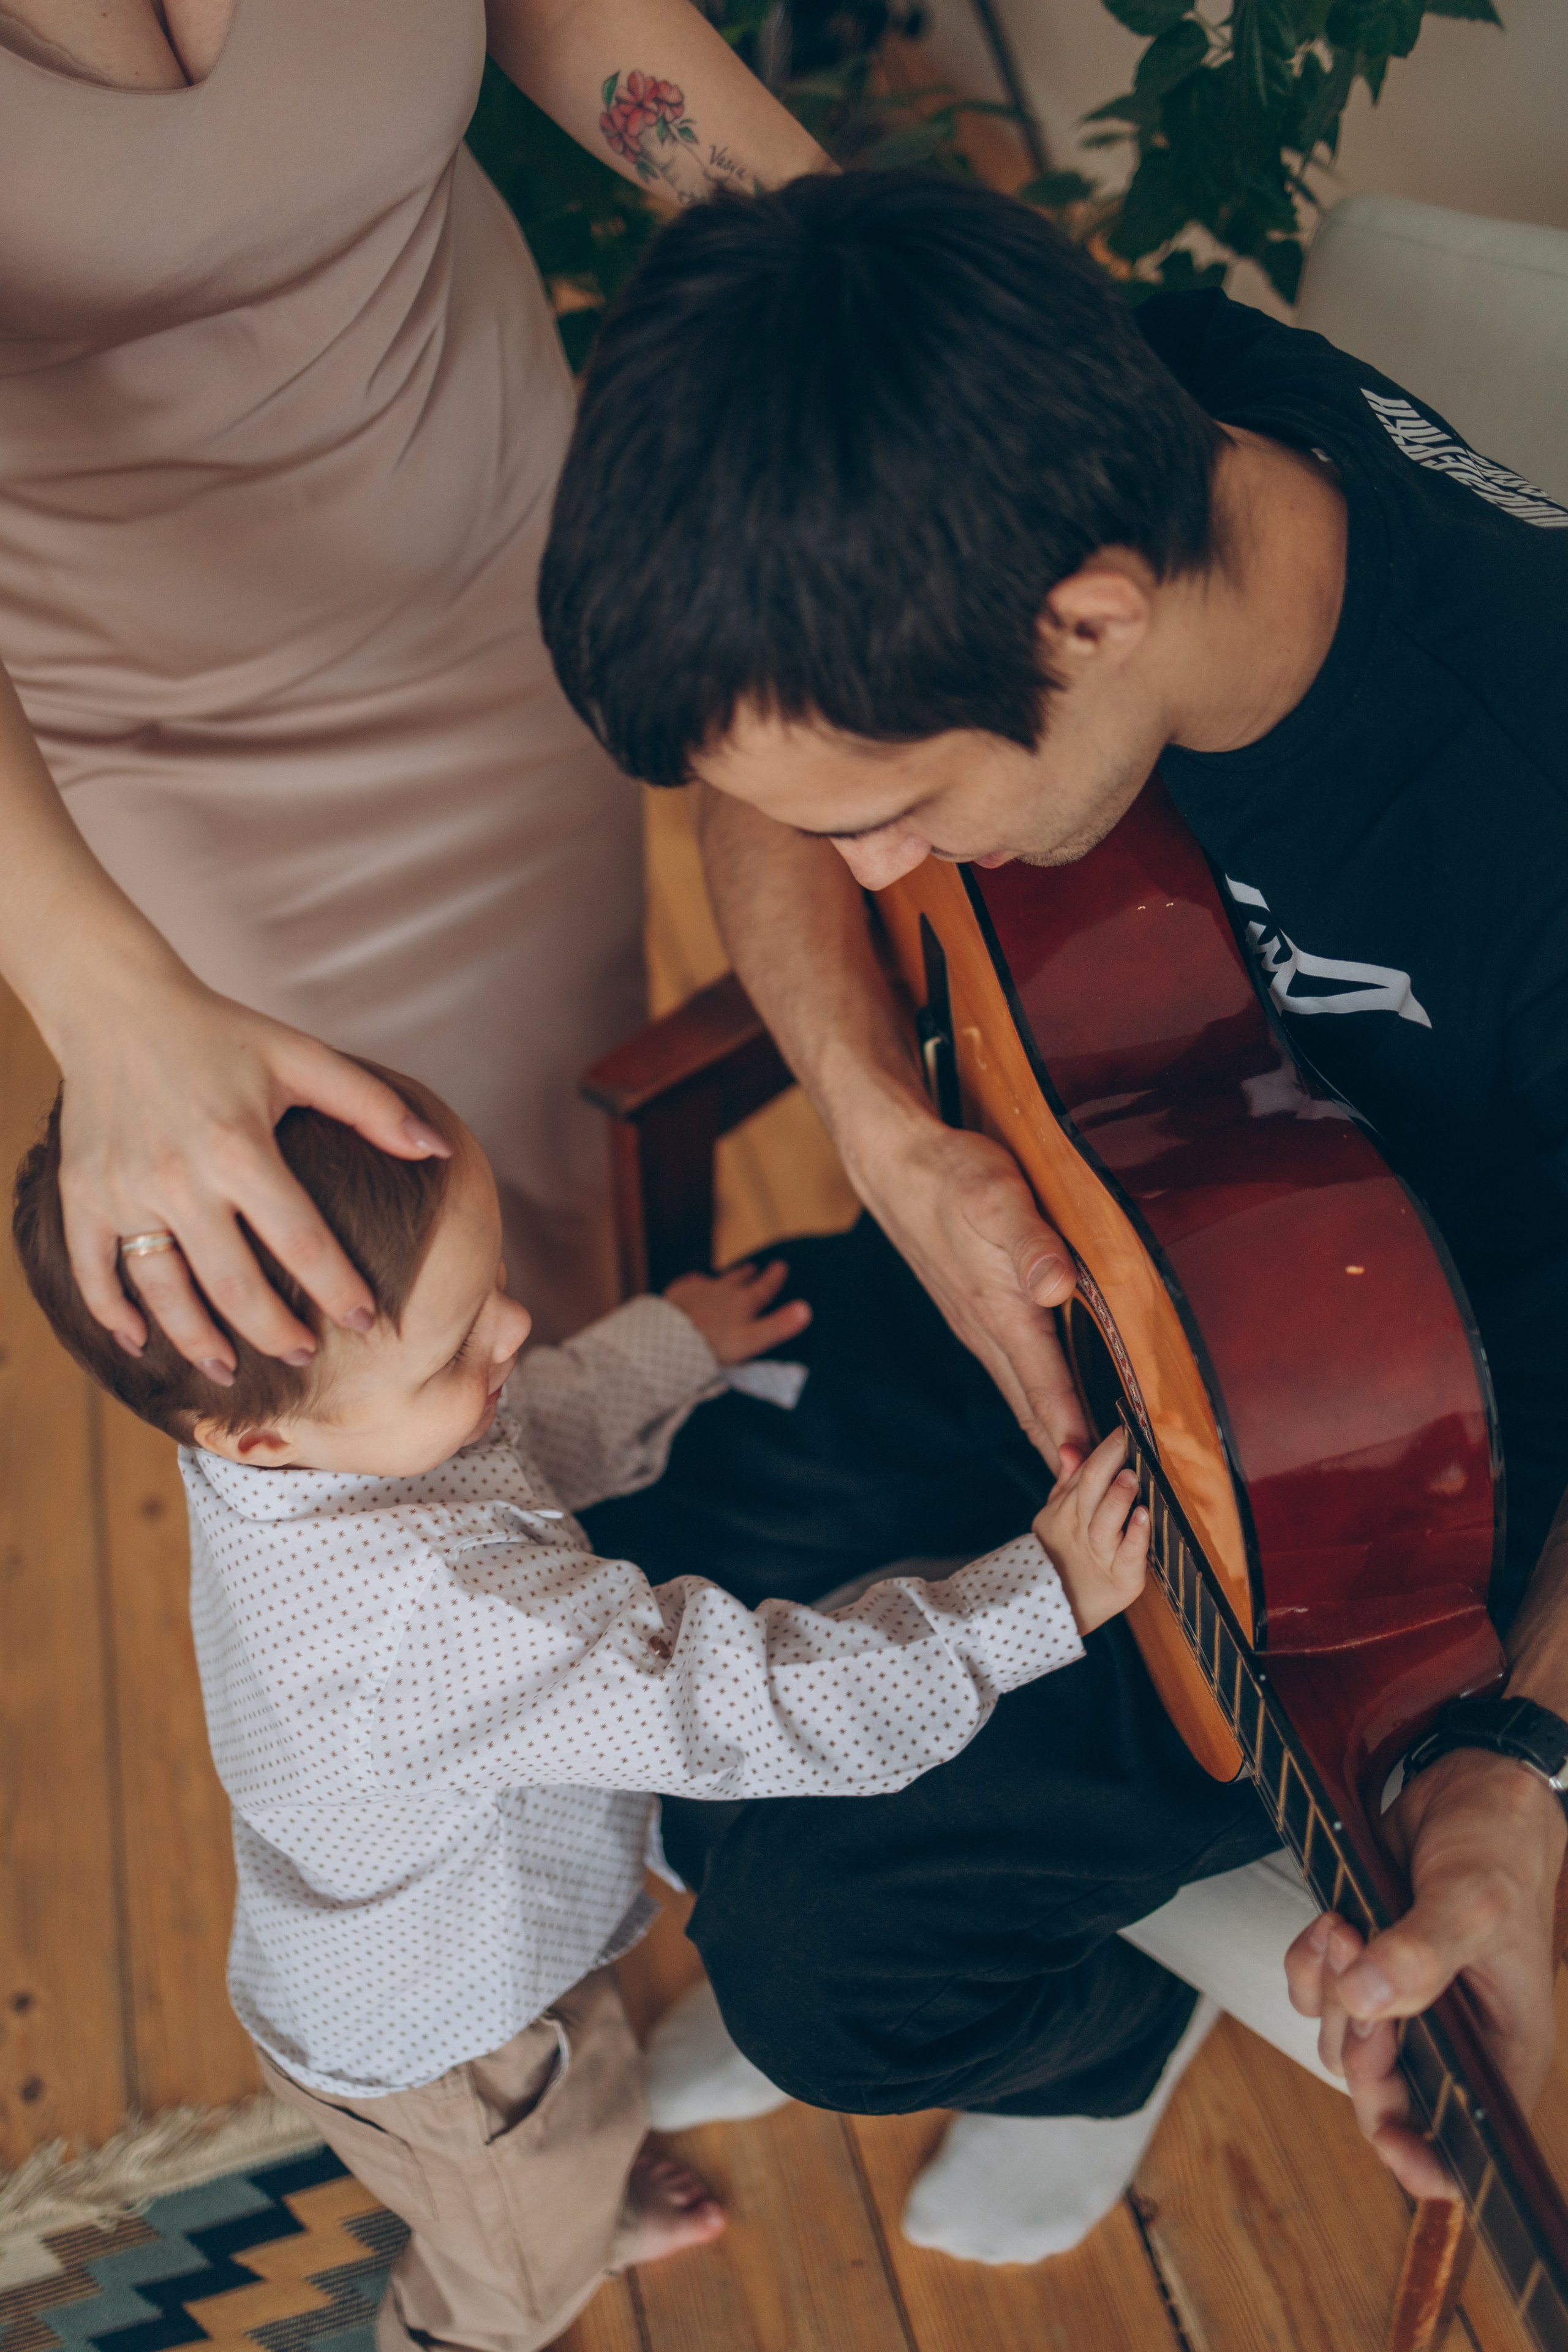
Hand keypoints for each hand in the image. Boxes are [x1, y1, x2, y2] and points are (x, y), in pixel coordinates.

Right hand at [55, 972, 449, 1380]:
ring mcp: (124, 1190)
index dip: (337, 1288)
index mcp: (239, 1145)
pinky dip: (112, 1314)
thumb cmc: (221, 1033)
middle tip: (303, 1356)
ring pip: (163, 1291)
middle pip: (233, 1284)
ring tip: (228, 1370)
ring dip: (197, 1340)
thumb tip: (439, 1150)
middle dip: (274, 1331)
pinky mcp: (81, 1194)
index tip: (367, 1320)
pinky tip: (140, 1343)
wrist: (117, 1005)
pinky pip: (93, 1270)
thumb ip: (372, 1106)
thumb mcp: (301, 1057)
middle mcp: (178, 1176)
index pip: (301, 1240)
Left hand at [665, 1259, 811, 1364]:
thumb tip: (807, 1309)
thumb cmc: (716, 1345)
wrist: (670, 1339)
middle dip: (749, 1273)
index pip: (764, 1286)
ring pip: (718, 1278)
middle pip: (740, 1278)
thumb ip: (780, 1325)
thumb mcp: (753, 1340)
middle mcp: (724, 1290)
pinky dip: (696, 1281)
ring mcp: (700, 1290)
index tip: (781, 1264)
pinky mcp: (679, 1294)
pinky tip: (694, 1281)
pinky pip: (690, 1283)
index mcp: (745, 1302)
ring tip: (732, 1273)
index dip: (774, 1276)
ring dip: (727, 1276)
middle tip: (755, 1267)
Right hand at [856, 1109, 1089, 1471]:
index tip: (1097, 1481)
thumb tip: (1056, 1285)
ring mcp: (977, 1325)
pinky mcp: (974, 1312)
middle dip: (1065, 1454)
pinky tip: (1049, 1404)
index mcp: (1001, 1312)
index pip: (1046, 1389)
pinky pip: (1012, 1370)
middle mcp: (987, 1330)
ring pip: (1020, 1393)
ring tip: (1082, 1470)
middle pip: (1033, 1408)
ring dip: (1050, 1432)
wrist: (895, 1165)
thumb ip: (1031, 1243)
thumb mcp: (997, 1197)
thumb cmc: (951, 1176)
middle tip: (1100, 1498)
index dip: (1073, 1436)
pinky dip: (1036, 1399)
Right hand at [1032, 1425, 1148, 1632]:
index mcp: (1069, 1509)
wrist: (1058, 1610)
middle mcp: (1082, 1528)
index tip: (1124, 1427)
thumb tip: (1070, 1447)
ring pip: (1106, 1522)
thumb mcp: (1059, 1515)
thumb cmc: (1066, 1554)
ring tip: (1131, 1477)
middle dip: (1111, 1462)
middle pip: (1092, 1489)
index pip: (1086, 1471)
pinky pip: (1128, 1556)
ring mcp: (1101, 1554)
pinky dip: (1136, 1537)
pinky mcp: (1122, 1579)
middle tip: (1128, 1441)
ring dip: (1118, 1498)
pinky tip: (1144, 1518)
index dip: (1106, 1449)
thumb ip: (1069, 1481)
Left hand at [1284, 1747, 1564, 2197]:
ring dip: (1328, 1990)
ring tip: (1345, 1928)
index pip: (1465, 2141)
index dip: (1425, 2162)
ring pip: (1340, 2041)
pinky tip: (1327, 1923)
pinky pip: (1313, 1994)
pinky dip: (1308, 1965)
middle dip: (1361, 2042)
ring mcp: (1404, 2003)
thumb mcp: (1473, 1900)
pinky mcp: (1365, 1964)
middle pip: (1385, 2094)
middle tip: (1357, 1968)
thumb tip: (1368, 2003)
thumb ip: (1422, 1954)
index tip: (1390, 2142)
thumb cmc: (1497, 1845)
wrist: (1465, 1785)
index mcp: (1503, 2050)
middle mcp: (1454, 2039)